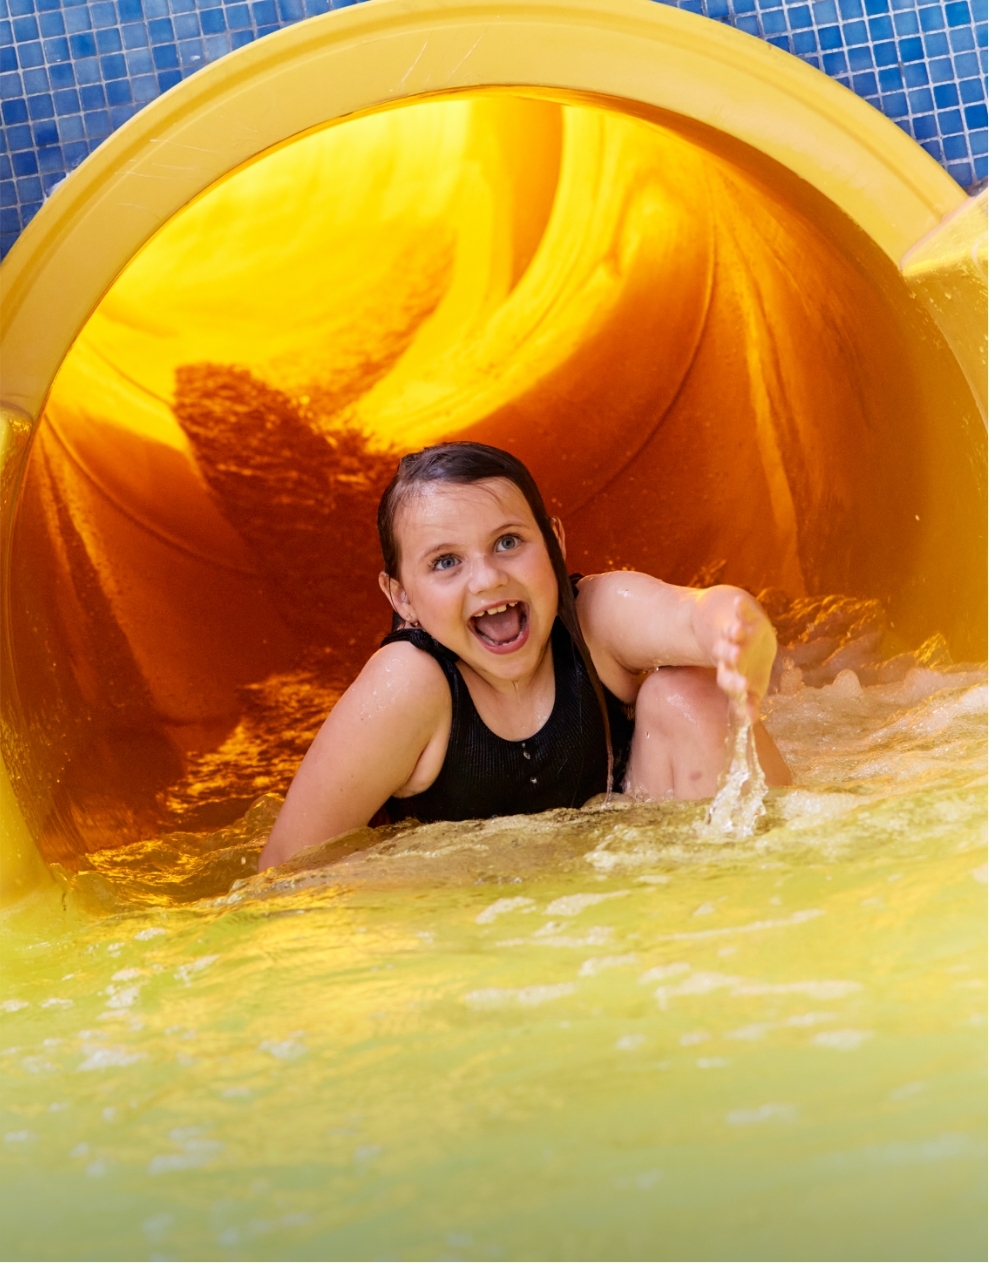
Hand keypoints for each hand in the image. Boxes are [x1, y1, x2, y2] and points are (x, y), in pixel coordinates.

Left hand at [700, 590, 776, 720]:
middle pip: (727, 656)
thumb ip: (749, 700)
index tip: (744, 692)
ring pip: (732, 635)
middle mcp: (728, 652)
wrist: (729, 629)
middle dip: (732, 658)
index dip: (735, 686)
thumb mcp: (748, 682)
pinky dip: (740, 607)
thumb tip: (751, 721)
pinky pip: (739, 611)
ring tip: (736, 632)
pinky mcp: (739, 615)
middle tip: (735, 659)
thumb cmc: (743, 665)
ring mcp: (733, 634)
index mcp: (729, 670)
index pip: (729, 680)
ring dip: (735, 633)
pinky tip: (740, 602)